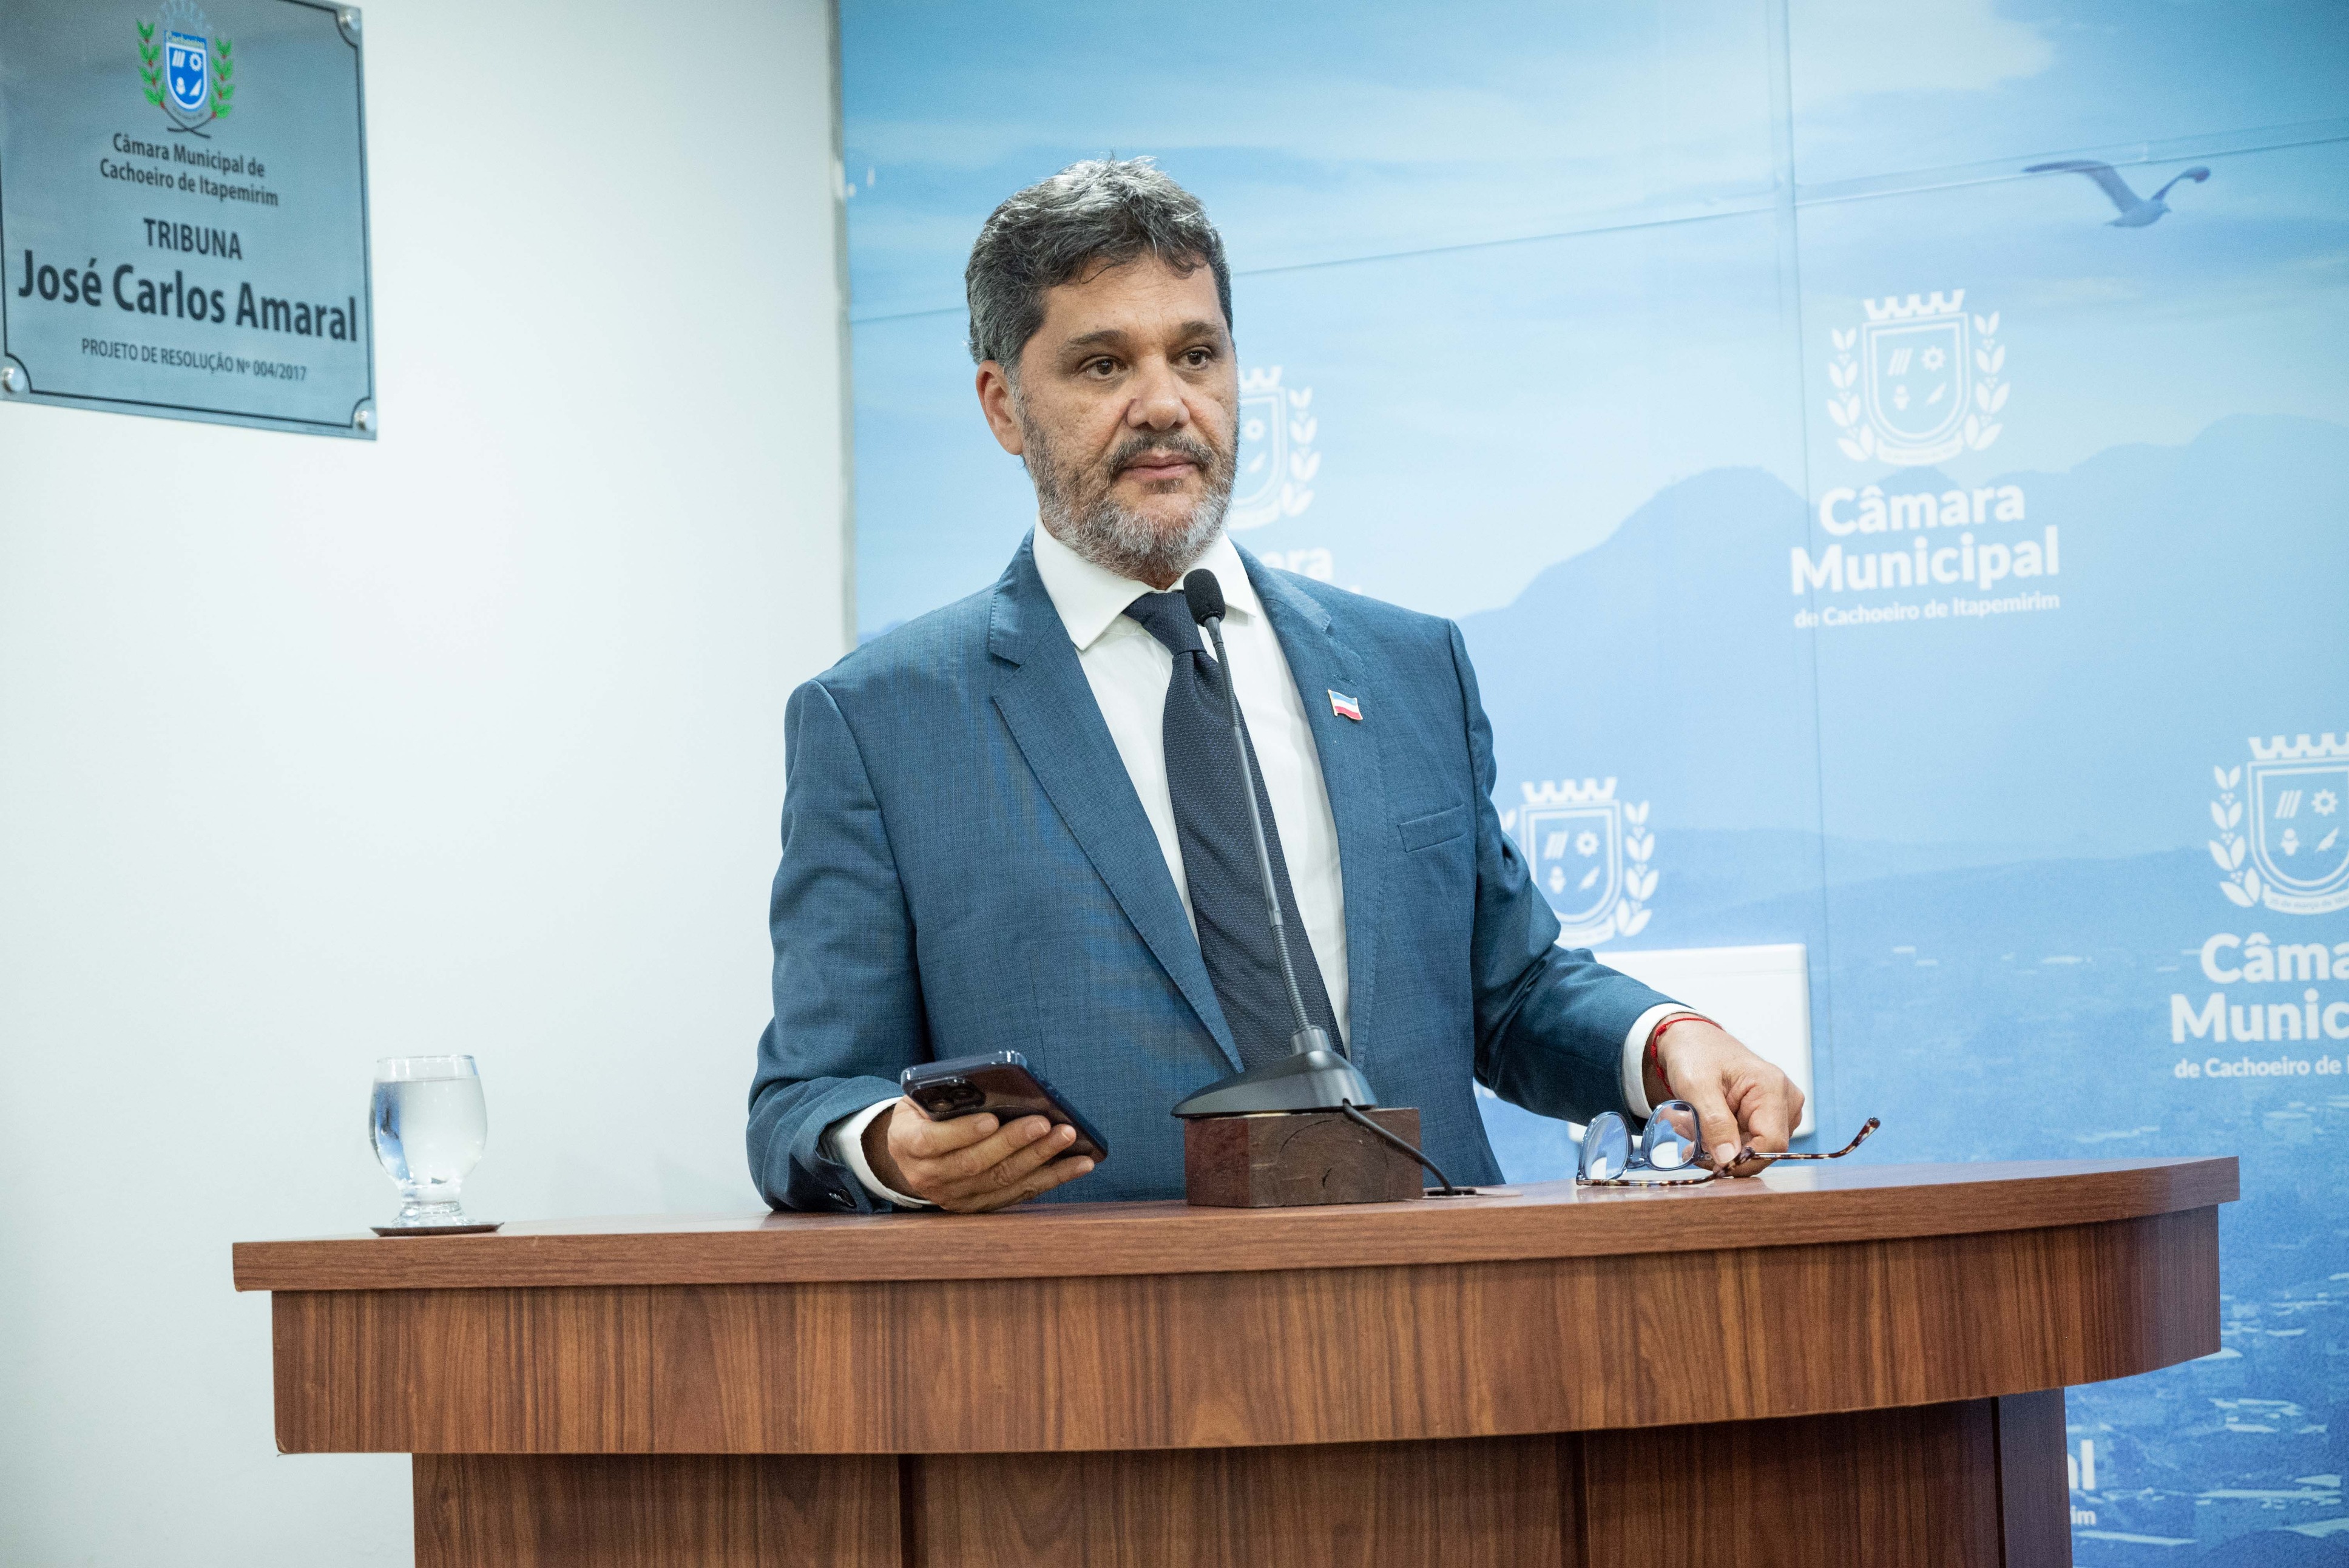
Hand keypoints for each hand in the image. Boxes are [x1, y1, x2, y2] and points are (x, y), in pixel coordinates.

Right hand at [862, 1096, 1096, 1212]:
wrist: (909, 1157)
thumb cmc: (922, 1115)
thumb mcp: (919, 1099)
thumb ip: (944, 1095)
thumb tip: (988, 1087)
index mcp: (908, 1144)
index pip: (932, 1142)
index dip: (963, 1132)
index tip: (992, 1119)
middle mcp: (929, 1177)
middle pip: (975, 1164)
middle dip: (1014, 1143)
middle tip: (1045, 1123)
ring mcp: (955, 1197)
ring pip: (1002, 1180)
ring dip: (1040, 1159)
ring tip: (1068, 1138)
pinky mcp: (979, 1206)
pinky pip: (1019, 1193)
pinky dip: (1052, 1178)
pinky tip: (1079, 1163)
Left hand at [1644, 1019, 1804, 1176]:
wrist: (1693, 1041)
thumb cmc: (1696, 1052)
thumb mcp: (1696, 1085)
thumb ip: (1714, 1122)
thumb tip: (1728, 1159)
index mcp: (1772, 1087)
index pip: (1771, 1143)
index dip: (1741, 1160)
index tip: (1709, 1160)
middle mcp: (1786, 1100)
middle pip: (1762, 1149)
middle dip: (1722, 1150)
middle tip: (1689, 1133)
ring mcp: (1781, 1110)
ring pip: (1752, 1149)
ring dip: (1718, 1145)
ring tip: (1692, 1122)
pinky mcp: (1769, 1117)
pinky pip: (1748, 1143)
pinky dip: (1721, 1140)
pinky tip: (1702, 1124)